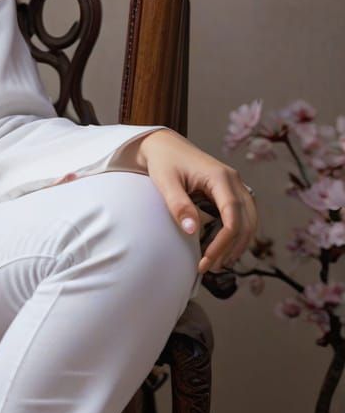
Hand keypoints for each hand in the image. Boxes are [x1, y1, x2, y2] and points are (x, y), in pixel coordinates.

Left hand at [131, 130, 257, 273]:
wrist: (163, 145)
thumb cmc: (163, 162)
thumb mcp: (165, 182)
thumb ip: (179, 205)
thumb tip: (192, 231)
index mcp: (221, 177)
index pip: (233, 216)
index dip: (224, 242)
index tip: (207, 259)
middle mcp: (234, 181)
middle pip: (246, 221)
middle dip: (232, 248)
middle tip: (211, 267)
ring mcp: (235, 186)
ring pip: (249, 221)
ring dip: (238, 244)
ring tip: (218, 263)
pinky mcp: (230, 192)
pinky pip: (242, 216)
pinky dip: (236, 234)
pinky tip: (222, 249)